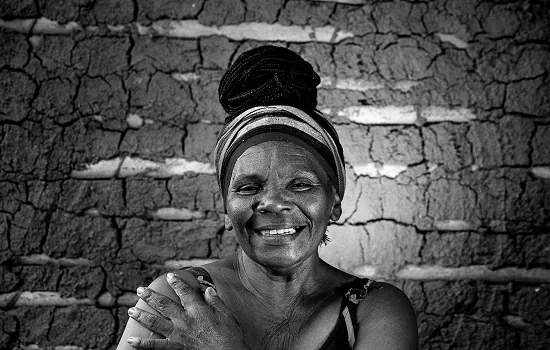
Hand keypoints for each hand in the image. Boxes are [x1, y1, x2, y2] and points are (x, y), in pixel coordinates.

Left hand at [127, 273, 249, 349]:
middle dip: (150, 296)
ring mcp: (177, 335)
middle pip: (163, 304)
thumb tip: (207, 290)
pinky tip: (131, 341)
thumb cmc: (229, 336)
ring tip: (131, 310)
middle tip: (140, 290)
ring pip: (154, 323)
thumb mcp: (226, 315)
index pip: (184, 291)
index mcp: (197, 310)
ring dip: (141, 315)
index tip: (169, 276)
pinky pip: (155, 345)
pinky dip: (142, 344)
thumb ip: (215, 301)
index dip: (176, 282)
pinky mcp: (175, 348)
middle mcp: (184, 320)